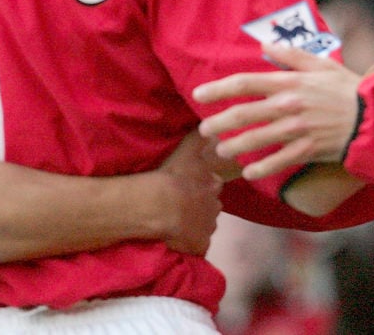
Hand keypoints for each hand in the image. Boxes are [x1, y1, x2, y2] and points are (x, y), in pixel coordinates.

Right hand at [156, 130, 223, 253]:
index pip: (214, 185)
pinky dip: (190, 245)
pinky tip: (177, 240)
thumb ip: (200, 136)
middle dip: (202, 207)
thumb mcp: (187, 148)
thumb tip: (210, 126)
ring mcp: (208, 229)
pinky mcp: (199, 247)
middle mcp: (214, 206)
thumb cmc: (173, 176)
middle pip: (211, 207)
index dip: (204, 186)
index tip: (193, 187)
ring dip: (195, 226)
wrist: (159, 206)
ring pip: (205, 227)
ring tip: (178, 223)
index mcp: (213, 185)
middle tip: (184, 205)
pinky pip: (197, 247)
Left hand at [193, 44, 361, 180]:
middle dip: (219, 123)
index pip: (245, 83)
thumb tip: (265, 46)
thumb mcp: (322, 64)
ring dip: (234, 147)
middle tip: (203, 130)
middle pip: (244, 114)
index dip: (219, 89)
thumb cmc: (347, 88)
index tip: (199, 95)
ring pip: (256, 140)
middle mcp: (289, 106)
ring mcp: (297, 130)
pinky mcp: (307, 150)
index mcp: (290, 83)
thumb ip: (291, 56)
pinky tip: (248, 172)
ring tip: (220, 151)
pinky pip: (278, 161)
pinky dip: (261, 168)